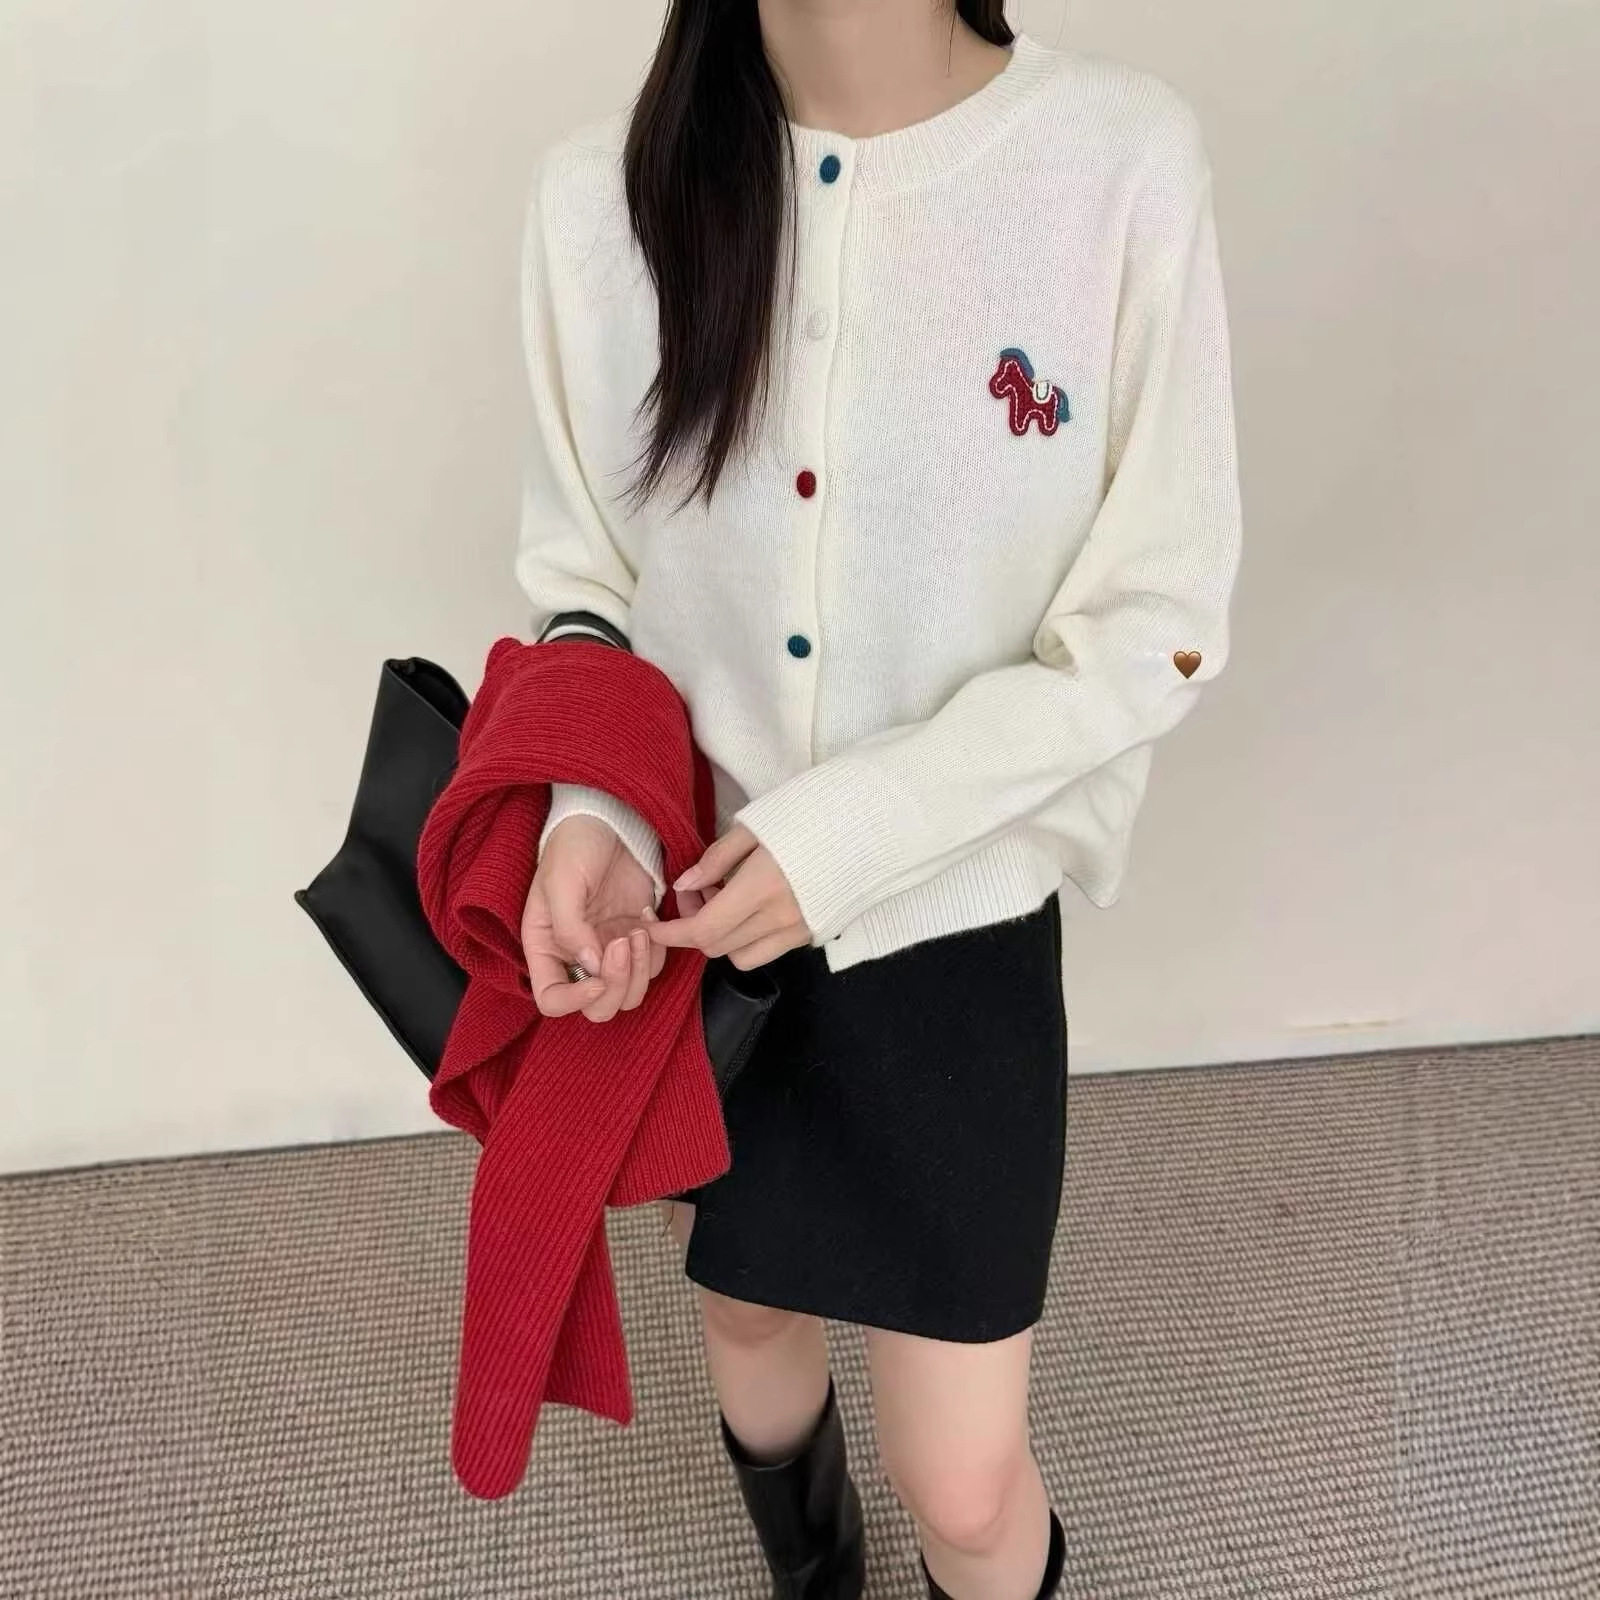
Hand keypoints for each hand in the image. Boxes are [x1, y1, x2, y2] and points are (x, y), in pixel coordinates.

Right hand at [522, 814, 663, 1019]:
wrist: (610, 818)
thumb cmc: (575, 845)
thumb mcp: (561, 882)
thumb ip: (570, 928)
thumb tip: (591, 967)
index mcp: (546, 947)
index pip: (551, 999)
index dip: (574, 1000)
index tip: (596, 977)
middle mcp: (577, 957)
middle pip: (596, 1007)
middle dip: (615, 986)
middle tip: (623, 944)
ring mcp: (609, 949)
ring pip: (628, 994)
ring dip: (639, 972)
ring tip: (638, 930)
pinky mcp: (637, 936)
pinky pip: (652, 967)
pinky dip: (656, 953)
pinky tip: (647, 918)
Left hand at [643, 824, 811, 969]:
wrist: (873, 822)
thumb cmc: (813, 810)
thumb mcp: (757, 824)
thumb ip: (717, 858)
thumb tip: (684, 885)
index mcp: (761, 886)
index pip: (703, 929)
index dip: (671, 933)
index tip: (653, 924)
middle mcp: (779, 917)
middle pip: (717, 946)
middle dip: (693, 928)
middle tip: (695, 891)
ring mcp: (800, 930)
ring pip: (741, 956)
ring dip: (722, 938)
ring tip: (725, 901)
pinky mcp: (815, 933)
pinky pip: (768, 950)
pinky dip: (749, 938)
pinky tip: (752, 908)